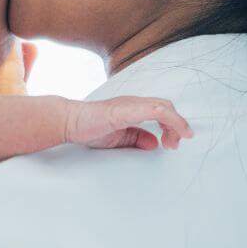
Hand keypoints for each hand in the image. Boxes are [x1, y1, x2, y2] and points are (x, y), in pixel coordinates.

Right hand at [64, 96, 193, 150]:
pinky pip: (151, 110)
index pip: (161, 109)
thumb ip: (136, 138)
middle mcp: (133, 102)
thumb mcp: (119, 137)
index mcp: (133, 108)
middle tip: (175, 145)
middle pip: (166, 106)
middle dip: (177, 125)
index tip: (174, 142)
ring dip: (175, 124)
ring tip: (173, 142)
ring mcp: (129, 105)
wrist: (69, 120)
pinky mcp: (123, 110)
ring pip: (162, 106)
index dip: (174, 125)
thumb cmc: (89, 126)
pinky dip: (166, 120)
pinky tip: (168, 133)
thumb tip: (154, 143)